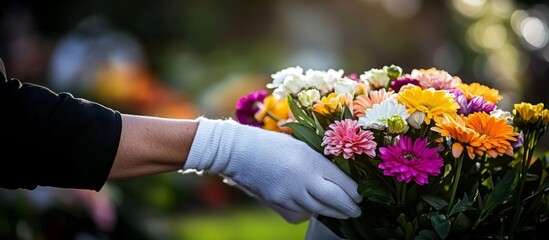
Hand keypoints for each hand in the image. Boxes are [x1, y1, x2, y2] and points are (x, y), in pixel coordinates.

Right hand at [182, 118, 361, 218]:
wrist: (238, 152)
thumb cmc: (271, 142)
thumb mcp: (301, 145)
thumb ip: (320, 162)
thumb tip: (341, 176)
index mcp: (311, 161)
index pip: (342, 184)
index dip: (355, 192)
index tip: (361, 194)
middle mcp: (303, 181)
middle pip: (335, 202)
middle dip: (349, 208)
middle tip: (357, 209)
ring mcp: (289, 195)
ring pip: (319, 210)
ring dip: (332, 211)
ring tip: (342, 211)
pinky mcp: (278, 203)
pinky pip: (302, 211)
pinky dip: (312, 209)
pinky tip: (317, 206)